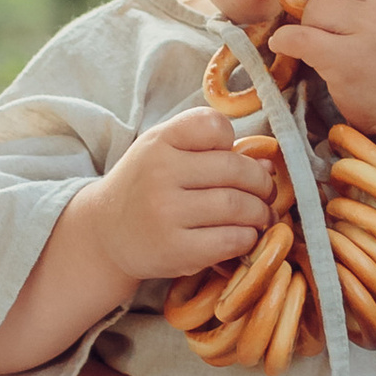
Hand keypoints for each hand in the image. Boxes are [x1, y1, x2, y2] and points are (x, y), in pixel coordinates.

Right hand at [77, 108, 272, 286]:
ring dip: (261, 212)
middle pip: (235, 169)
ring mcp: (167, 213)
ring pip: (238, 206)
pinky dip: (248, 238)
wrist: (106, 234)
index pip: (214, 125)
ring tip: (261, 215)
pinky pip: (230, 240)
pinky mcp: (176, 250)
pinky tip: (244, 236)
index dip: (232, 139)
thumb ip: (211, 150)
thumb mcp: (165, 153)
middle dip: (262, 183)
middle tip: (267, 192)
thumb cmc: (145, 188)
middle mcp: (160, 173)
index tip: (231, 155)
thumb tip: (269, 165)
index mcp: (159, 142)